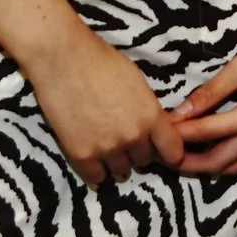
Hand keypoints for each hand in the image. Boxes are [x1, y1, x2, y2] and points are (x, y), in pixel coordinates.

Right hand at [25, 30, 185, 185]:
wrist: (62, 58)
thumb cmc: (101, 62)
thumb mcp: (137, 82)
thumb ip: (148, 110)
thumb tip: (154, 129)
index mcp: (150, 116)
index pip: (173, 152)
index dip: (168, 151)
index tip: (160, 148)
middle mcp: (133, 136)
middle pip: (144, 160)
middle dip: (137, 150)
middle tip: (123, 136)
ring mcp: (107, 148)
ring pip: (121, 170)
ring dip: (116, 160)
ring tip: (105, 142)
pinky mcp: (81, 155)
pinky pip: (96, 178)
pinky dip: (96, 170)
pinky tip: (92, 155)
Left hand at [168, 15, 236, 178]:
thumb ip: (210, 93)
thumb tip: (181, 112)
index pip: (207, 133)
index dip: (180, 134)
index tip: (159, 132)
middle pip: (219, 162)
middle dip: (189, 164)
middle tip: (165, 157)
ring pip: (234, 166)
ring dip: (207, 167)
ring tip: (183, 160)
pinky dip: (225, 161)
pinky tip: (211, 152)